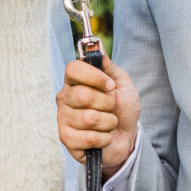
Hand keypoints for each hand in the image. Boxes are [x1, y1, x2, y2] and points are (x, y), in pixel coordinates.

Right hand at [57, 54, 139, 175]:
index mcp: (75, 82)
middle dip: (107, 103)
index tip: (110, 85)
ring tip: (108, 124)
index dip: (94, 76)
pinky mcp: (67, 140)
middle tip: (111, 108)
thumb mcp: (122, 84)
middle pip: (83, 95)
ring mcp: (63, 119)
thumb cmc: (122, 109)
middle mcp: (65, 98)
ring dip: (108, 123)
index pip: (73, 69)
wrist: (126, 137)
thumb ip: (110, 68)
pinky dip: (104, 139)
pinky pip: (89, 138)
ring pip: (89, 118)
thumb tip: (98, 50)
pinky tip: (103, 138)